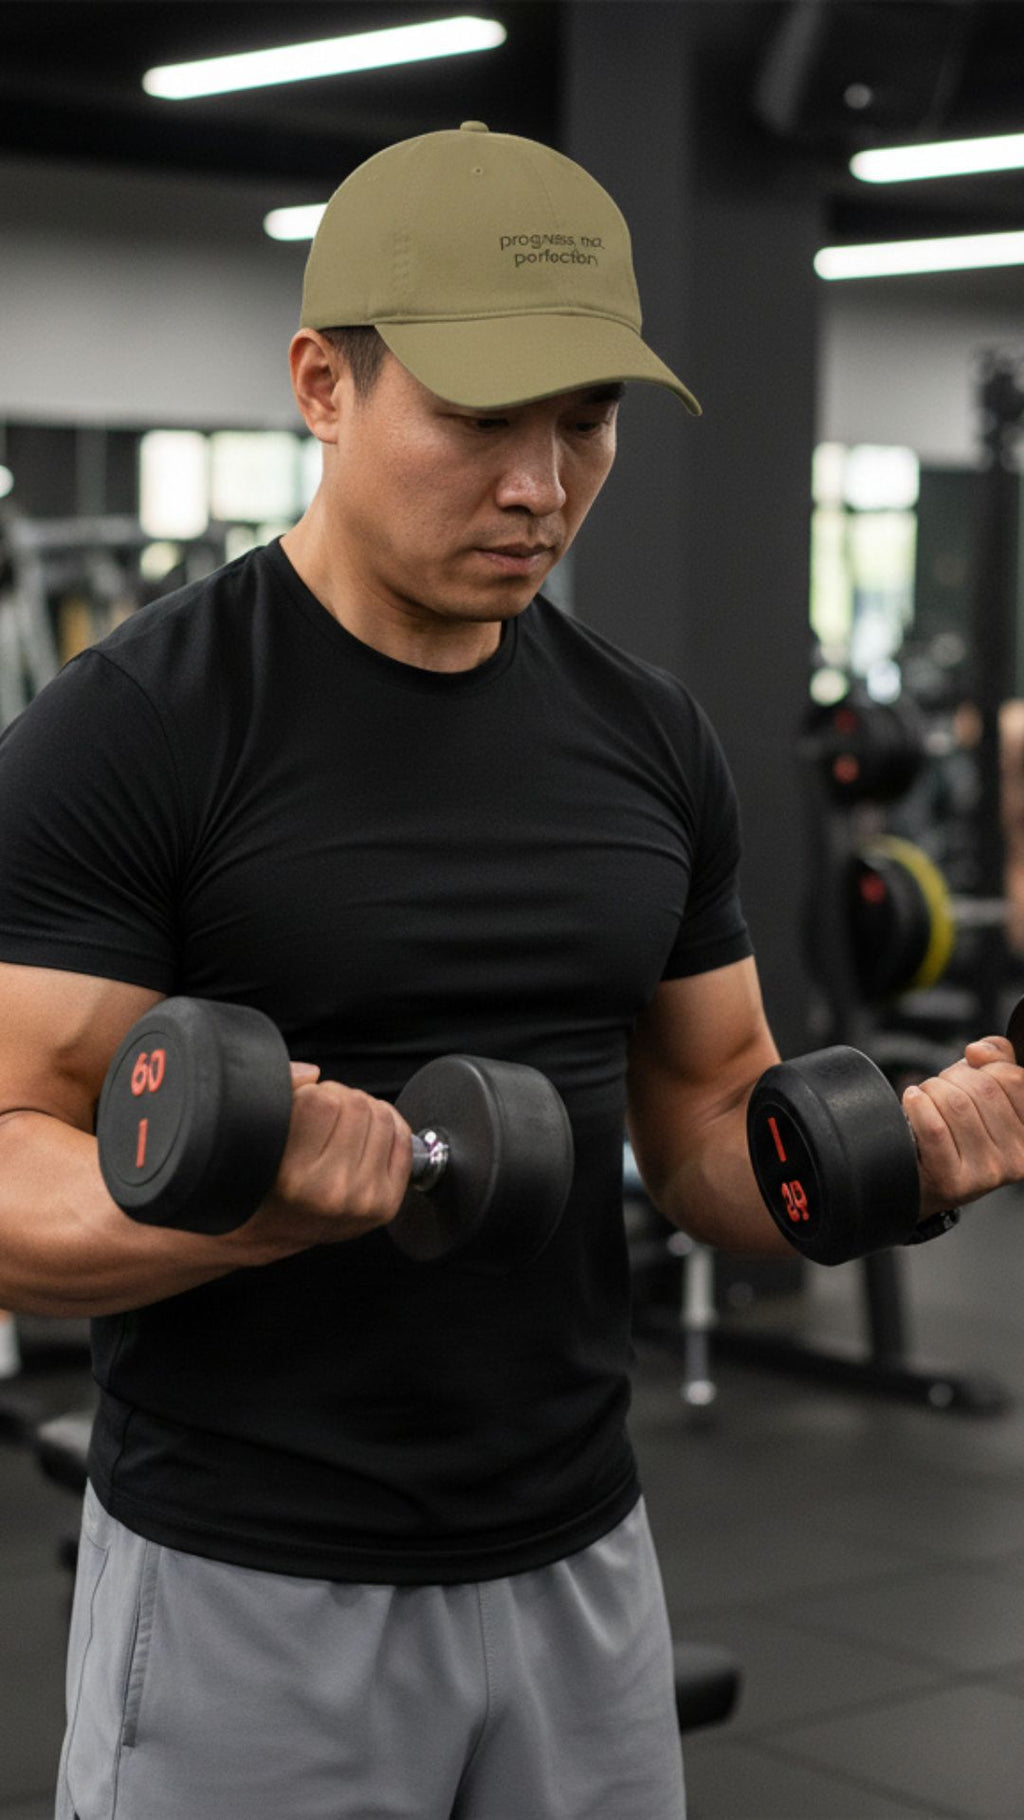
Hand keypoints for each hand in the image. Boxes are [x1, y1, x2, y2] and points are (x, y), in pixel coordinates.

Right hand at [246, 1062, 413, 1248]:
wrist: (277, 1229)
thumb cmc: (266, 1178)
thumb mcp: (259, 1135)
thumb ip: (280, 1093)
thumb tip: (313, 1073)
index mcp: (291, 1174)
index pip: (321, 1100)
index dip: (312, 1094)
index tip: (304, 1107)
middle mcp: (329, 1191)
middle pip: (356, 1104)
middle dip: (340, 1100)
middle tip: (326, 1117)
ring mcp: (362, 1199)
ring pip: (382, 1116)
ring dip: (365, 1111)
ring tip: (344, 1128)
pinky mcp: (385, 1204)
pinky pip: (403, 1139)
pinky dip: (388, 1127)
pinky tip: (367, 1137)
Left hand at [903, 1036, 1023, 1219]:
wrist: (920, 1181)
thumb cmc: (954, 1131)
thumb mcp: (985, 1095)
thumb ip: (997, 1061)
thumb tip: (978, 1051)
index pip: (1014, 1079)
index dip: (983, 1067)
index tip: (968, 1073)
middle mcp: (1016, 1159)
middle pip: (983, 1088)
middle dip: (952, 1078)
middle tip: (939, 1090)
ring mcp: (987, 1174)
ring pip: (956, 1104)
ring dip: (931, 1091)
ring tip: (926, 1101)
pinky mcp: (953, 1182)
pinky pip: (934, 1127)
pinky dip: (917, 1106)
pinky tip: (913, 1103)